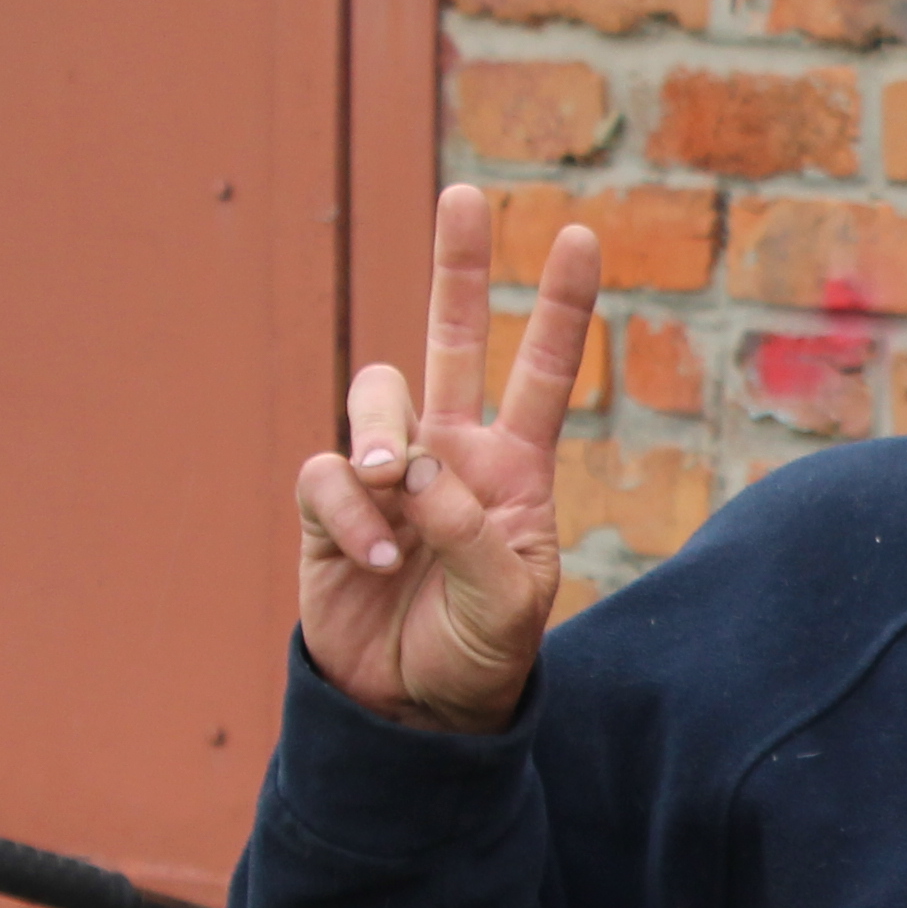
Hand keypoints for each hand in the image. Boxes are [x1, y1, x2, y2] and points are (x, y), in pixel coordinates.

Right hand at [297, 185, 599, 734]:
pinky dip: (350, 511)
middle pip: (451, 340)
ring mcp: (387, 476)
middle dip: (460, 267)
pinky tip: (377, 558)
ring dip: (381, 429)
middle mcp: (450, 456)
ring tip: (394, 486)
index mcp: (514, 472)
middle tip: (468, 195)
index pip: (542, 375)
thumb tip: (418, 470)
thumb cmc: (480, 655)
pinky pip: (327, 474)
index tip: (579, 237)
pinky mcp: (330, 508)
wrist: (416, 712)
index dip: (560, 309)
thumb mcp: (512, 603)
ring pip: (375, 395)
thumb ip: (477, 534)